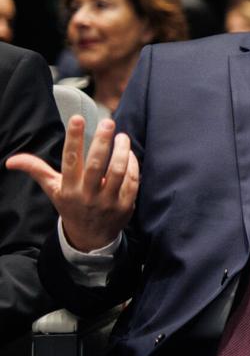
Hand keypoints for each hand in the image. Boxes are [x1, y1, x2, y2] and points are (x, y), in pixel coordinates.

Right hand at [5, 116, 137, 251]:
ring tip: (122, 136)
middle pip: (95, 165)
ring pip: (117, 171)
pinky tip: (129, 153)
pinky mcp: (125, 205)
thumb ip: (37, 170)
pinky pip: (131, 181)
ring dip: (122, 151)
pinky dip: (132, 165)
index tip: (76, 118)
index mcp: (68, 188)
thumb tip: (11, 161)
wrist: (91, 237)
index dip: (73, 139)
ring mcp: (107, 201)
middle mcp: (87, 195)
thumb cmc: (71, 205)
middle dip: (102, 142)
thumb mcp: (53, 189)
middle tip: (107, 122)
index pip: (70, 160)